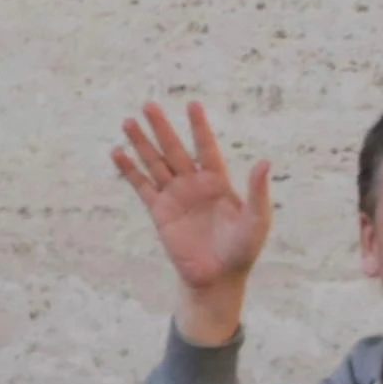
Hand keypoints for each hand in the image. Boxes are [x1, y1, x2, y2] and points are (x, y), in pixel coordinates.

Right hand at [114, 100, 271, 346]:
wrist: (217, 278)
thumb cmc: (241, 250)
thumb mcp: (256, 220)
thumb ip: (257, 192)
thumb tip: (265, 162)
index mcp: (218, 181)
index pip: (206, 147)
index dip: (199, 127)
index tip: (192, 104)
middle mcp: (194, 184)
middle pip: (175, 149)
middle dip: (162, 129)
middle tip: (148, 105)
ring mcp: (175, 196)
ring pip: (155, 163)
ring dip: (142, 143)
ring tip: (128, 122)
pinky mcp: (160, 212)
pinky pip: (142, 186)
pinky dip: (130, 170)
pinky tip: (117, 153)